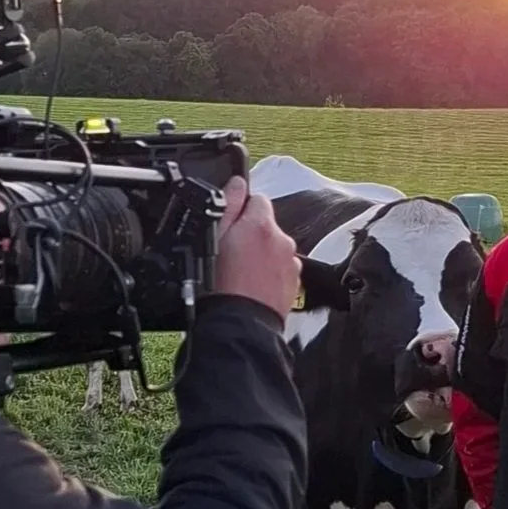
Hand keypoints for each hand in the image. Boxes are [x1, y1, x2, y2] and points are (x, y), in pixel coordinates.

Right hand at [213, 176, 300, 321]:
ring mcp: (290, 262)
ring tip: (241, 275)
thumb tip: (238, 182)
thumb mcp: (213, 238)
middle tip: (230, 255)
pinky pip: (282, 268)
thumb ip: (229, 204)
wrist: (240, 326)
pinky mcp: (294, 282)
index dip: (240, 212)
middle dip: (251, 235)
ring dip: (262, 255)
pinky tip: (253, 286)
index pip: (256, 199)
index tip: (229, 228)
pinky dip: (270, 273)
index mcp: (260, 224)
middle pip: (267, 225)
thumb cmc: (221, 287)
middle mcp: (281, 239)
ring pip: (275, 248)